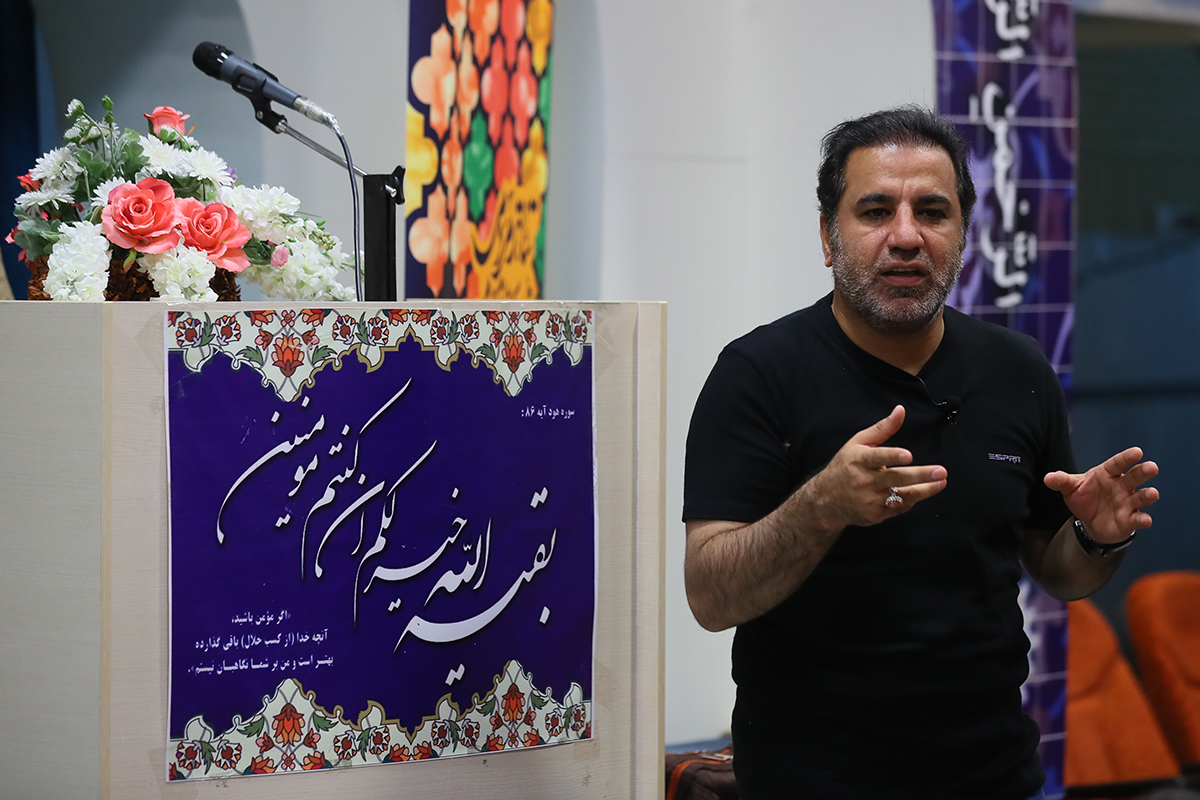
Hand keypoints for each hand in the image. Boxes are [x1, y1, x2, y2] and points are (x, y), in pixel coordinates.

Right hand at [808, 405, 947, 529]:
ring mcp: (869, 500)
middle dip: (920, 475)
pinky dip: (911, 500)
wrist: (825, 499)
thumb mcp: (858, 443)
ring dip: (924, 490)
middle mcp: (863, 481)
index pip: (876, 457)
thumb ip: (882, 428)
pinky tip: (922, 492)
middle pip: (895, 478)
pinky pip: (899, 507)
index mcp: (858, 460)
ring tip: (940, 483)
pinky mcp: (875, 514)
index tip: (908, 455)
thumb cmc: (844, 467)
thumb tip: (901, 411)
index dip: (892, 456)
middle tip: (940, 471)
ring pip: (902, 495)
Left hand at [1044, 447, 1158, 543]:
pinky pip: (1138, 518)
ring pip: (1141, 497)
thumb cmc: (1084, 497)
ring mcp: (1128, 503)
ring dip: (1148, 495)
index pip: (1118, 463)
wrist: (1089, 522)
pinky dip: (1142, 519)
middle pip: (1134, 477)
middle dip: (1143, 472)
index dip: (1127, 458)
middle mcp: (1122, 486)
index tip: (1137, 451)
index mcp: (1108, 474)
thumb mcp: (1071, 488)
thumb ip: (1061, 481)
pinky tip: (1145, 520)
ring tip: (1153, 493)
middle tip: (1152, 467)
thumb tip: (1047, 478)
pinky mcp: (1130, 520)